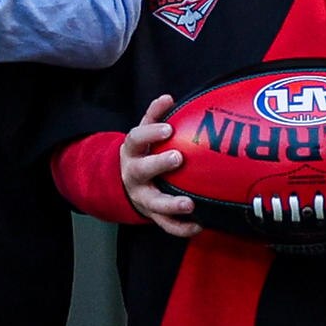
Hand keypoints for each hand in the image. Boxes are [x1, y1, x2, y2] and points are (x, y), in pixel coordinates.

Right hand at [119, 97, 199, 238]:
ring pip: (153, 203)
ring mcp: (142, 197)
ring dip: (171, 205)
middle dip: (158, 164)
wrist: (126, 183)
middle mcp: (134, 175)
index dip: (150, 133)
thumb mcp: (143, 135)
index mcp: (132, 152)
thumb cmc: (143, 153)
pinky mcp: (153, 215)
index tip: (168, 129)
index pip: (136, 139)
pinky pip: (166, 225)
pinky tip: (199, 224)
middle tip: (177, 158)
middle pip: (141, 171)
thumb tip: (168, 97)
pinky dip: (182, 227)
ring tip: (189, 204)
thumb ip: (154, 116)